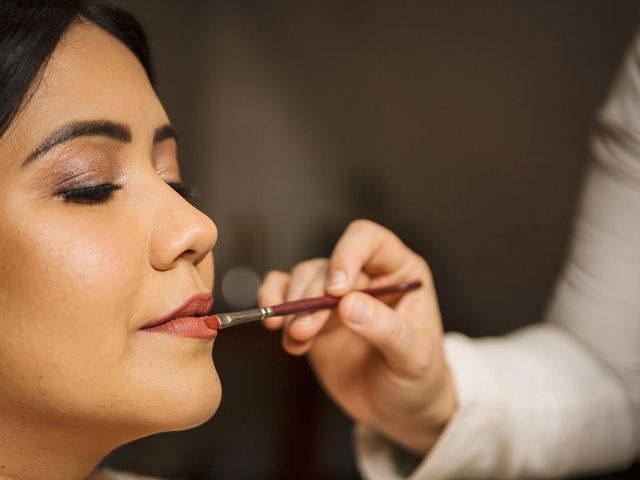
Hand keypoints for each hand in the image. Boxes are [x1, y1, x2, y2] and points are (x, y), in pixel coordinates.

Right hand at [259, 220, 455, 453]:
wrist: (398, 410)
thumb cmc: (418, 380)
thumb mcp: (414, 358)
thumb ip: (387, 330)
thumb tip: (349, 305)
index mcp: (399, 272)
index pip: (368, 240)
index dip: (347, 254)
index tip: (335, 291)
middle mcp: (365, 276)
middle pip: (327, 265)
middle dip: (311, 297)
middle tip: (304, 330)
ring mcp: (336, 297)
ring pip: (302, 278)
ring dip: (291, 307)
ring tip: (297, 339)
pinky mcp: (313, 316)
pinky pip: (284, 294)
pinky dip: (275, 307)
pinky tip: (281, 332)